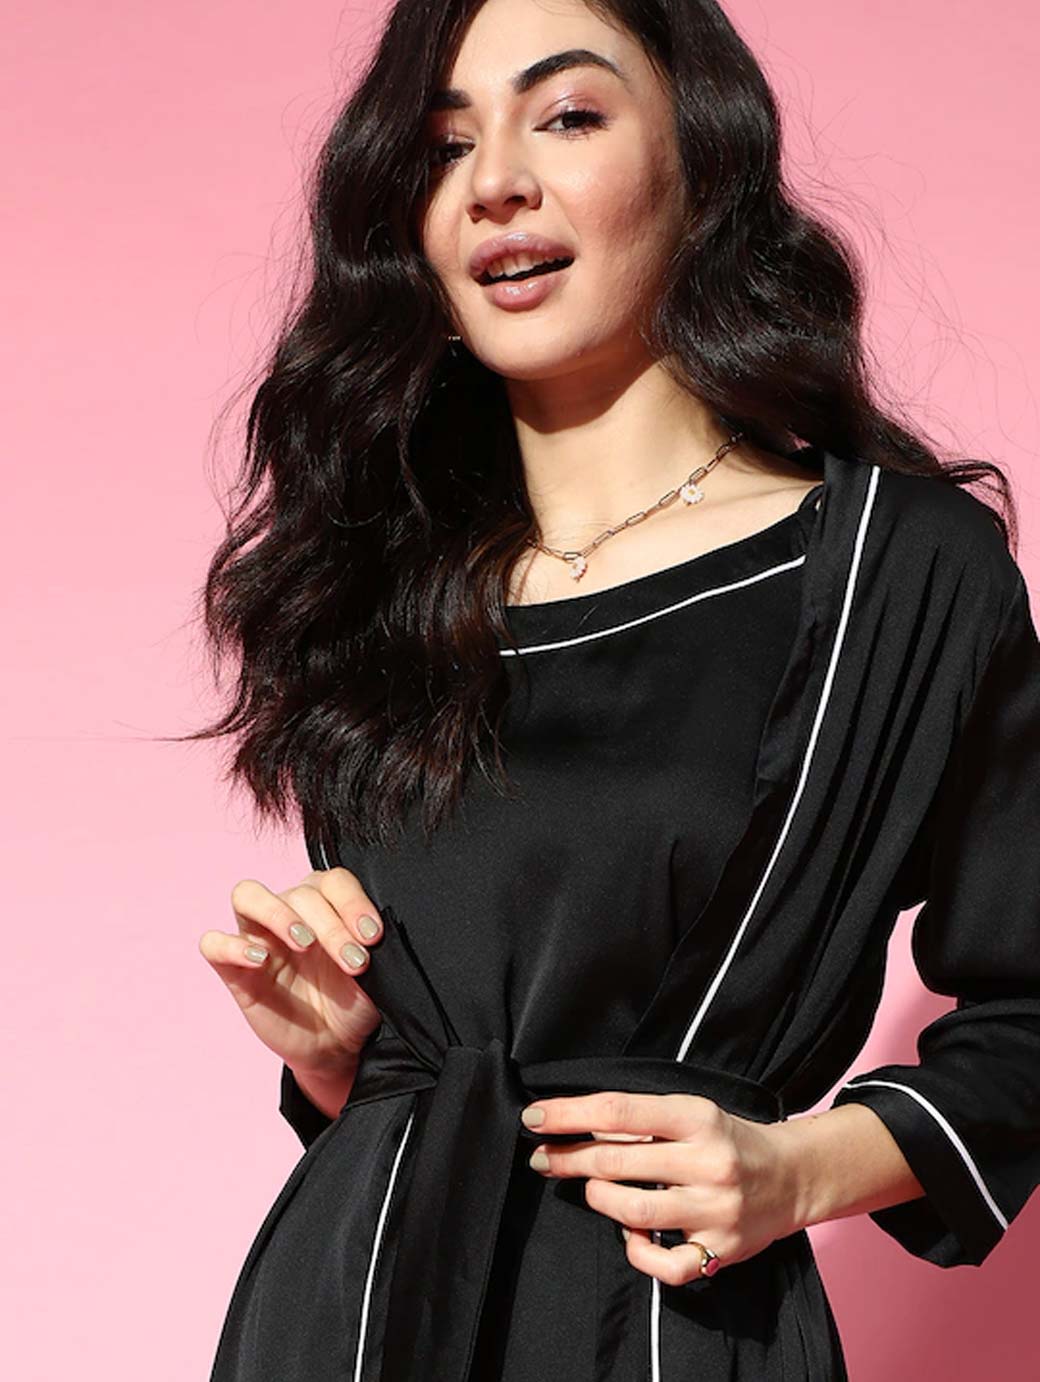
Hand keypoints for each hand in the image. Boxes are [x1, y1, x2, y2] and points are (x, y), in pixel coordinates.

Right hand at [198, 866, 383, 1080]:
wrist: (335, 1047)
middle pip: (300, 892)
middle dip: (331, 926)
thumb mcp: (376, 975)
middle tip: (353, 962)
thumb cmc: (354, 1001)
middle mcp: (290, 913)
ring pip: (247, 895)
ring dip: (278, 914)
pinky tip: (260, 960)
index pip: (333, 881)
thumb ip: (375, 948)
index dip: (354, 903)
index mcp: (326, 905)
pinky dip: (231, 945)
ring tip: (304, 944)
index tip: (373, 938)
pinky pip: (213, 944)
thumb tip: (380, 932)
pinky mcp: (235, 971)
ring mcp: (258, 938)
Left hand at [521, 1091, 800, 1285]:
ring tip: (590, 1191)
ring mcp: (715, 1209)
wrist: (792, 1176)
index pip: (619, 1112)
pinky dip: (638, 1253)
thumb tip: (577, 1126)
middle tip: (543, 1158)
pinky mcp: (721, 1249)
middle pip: (618, 1162)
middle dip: (569, 1159)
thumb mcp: (691, 1113)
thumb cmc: (727, 1139)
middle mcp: (708, 1161)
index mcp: (697, 1117)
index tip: (534, 1118)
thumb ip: (642, 1119)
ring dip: (599, 1200)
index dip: (569, 1115)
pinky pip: (666, 1264)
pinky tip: (631, 1237)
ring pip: (634, 1212)